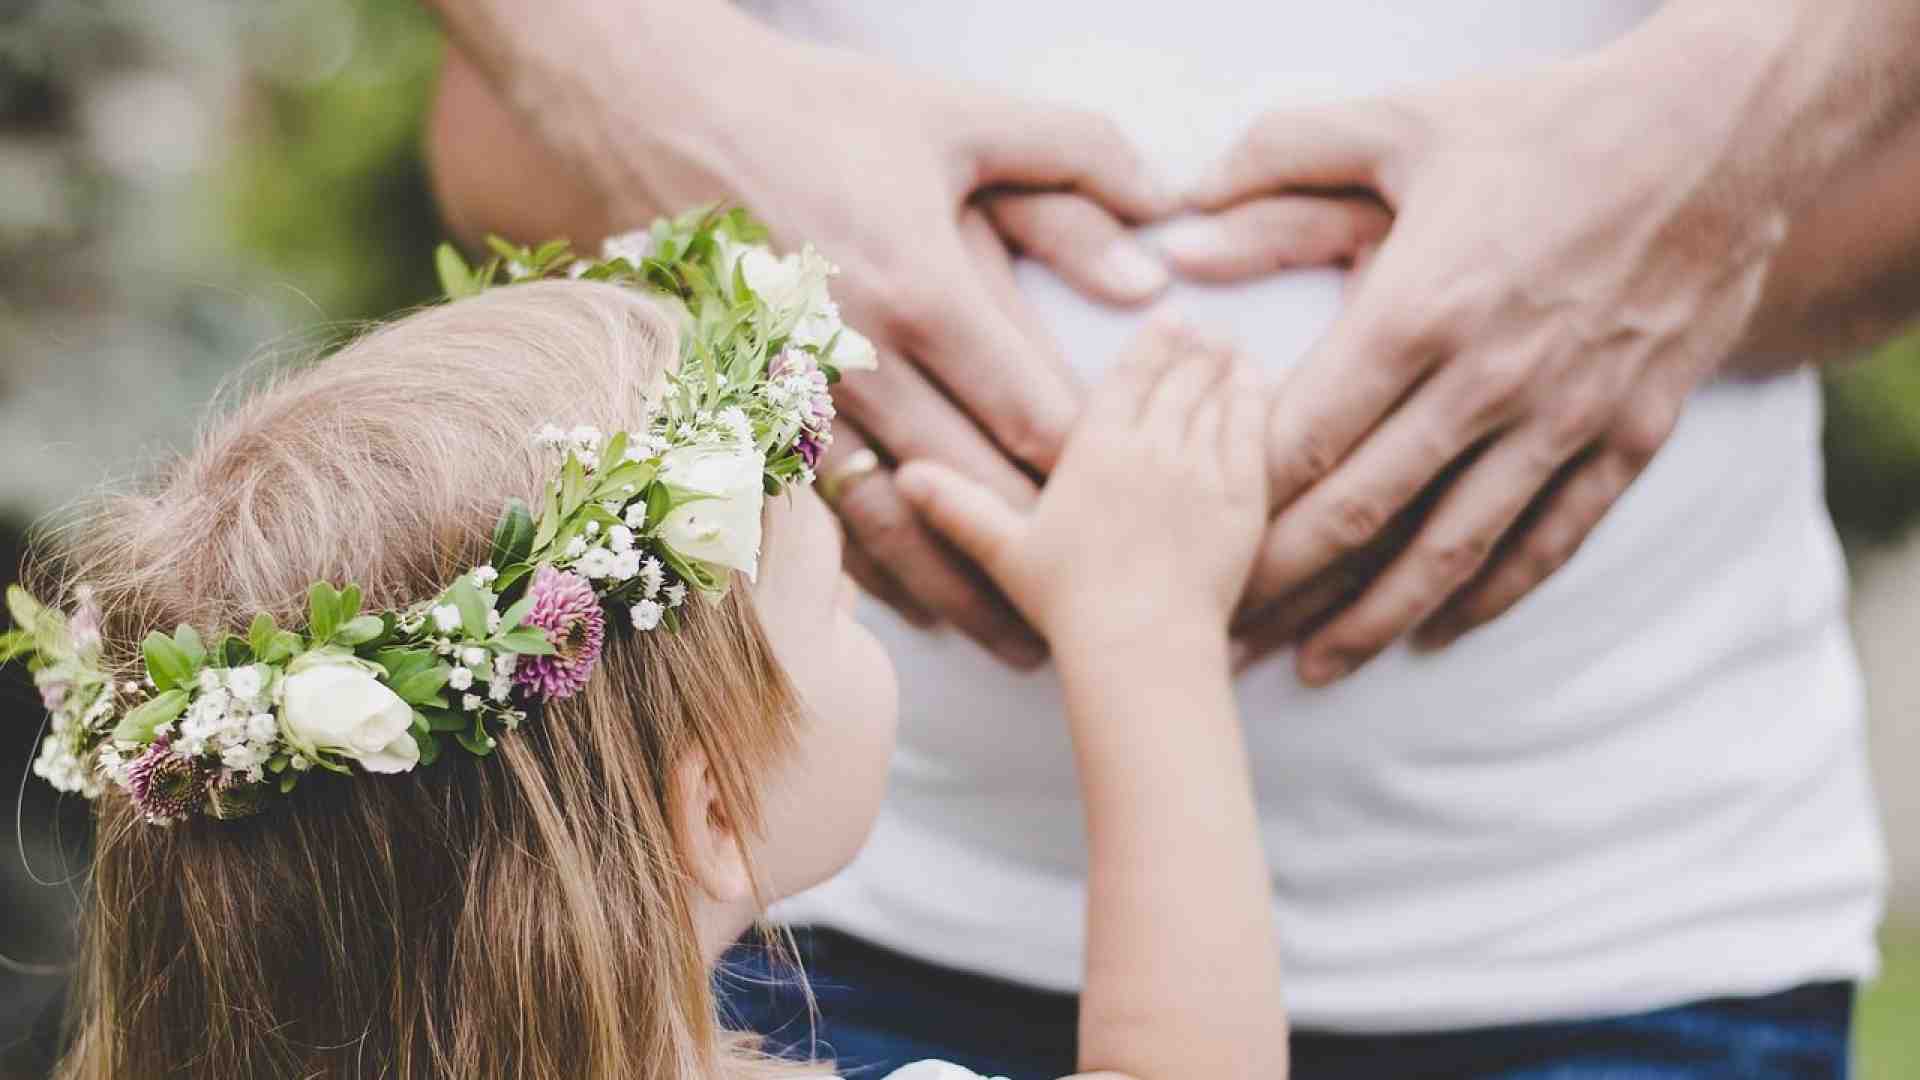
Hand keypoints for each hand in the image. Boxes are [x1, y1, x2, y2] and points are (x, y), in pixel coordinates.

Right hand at [580, 20, 1183, 664]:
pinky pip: (825, 516)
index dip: (1091, 469)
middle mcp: (865, 362)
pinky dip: (877, 571)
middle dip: (1041, 552)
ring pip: (896, 524)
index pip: (1030, 412)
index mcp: (924, 291)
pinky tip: (922, 609)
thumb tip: (1161, 235)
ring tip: (1021, 645)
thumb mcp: (957, 120)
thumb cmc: (821, 118)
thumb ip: (1073, 161)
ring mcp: (806, 398)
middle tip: (1105, 606)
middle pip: (973, 487)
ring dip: (961, 590)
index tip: (1142, 508)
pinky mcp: (761, 413)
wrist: (667, 124)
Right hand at [896, 318, 1268, 645]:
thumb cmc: (1069, 605)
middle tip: (1210, 325)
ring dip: (1227, 367)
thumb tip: (904, 476)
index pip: (1128, 379)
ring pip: (1217, 400)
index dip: (1152, 344)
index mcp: (1095, 450)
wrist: (1140, 644)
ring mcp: (1200, 471)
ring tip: (1235, 344)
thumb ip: (959, 506)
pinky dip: (1256, 402)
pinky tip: (1259, 382)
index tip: (1171, 315)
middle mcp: (1151, 448)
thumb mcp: (1006, 551)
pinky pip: (1253, 435)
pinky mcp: (1241, 502)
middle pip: (1178, 381)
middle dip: (1196, 349)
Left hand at [1196, 47, 1798, 684]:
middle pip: (1360, 514)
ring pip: (1452, 551)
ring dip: (1375, 618)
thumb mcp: (1403, 123)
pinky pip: (1551, 539)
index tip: (1191, 546)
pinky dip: (1491, 596)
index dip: (1238, 508)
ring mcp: (1565, 419)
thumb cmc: (1547, 126)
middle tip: (1228, 634)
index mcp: (1419, 312)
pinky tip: (1439, 633)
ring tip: (1315, 666)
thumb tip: (1182, 209)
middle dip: (1283, 587)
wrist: (1725, 135)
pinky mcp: (1630, 434)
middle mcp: (1488, 382)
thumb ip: (1281, 157)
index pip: (1304, 441)